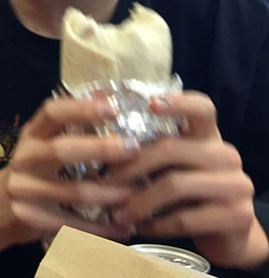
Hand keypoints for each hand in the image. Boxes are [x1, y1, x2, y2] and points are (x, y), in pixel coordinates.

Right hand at [0, 96, 139, 261]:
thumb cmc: (33, 170)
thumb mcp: (44, 142)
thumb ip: (72, 123)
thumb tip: (107, 94)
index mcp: (31, 134)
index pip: (52, 113)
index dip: (81, 109)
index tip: (112, 108)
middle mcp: (24, 158)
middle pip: (61, 150)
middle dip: (99, 148)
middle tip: (133, 149)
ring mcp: (23, 188)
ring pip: (71, 191)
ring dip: (107, 193)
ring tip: (135, 193)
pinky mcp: (29, 217)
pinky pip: (70, 223)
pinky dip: (99, 229)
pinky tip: (122, 231)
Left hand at [108, 91, 268, 270]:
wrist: (227, 235)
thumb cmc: (187, 193)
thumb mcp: (171, 166)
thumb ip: (150, 150)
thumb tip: (99, 139)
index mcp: (208, 135)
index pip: (202, 108)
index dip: (179, 103)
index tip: (152, 103)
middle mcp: (226, 154)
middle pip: (172, 148)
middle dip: (131, 166)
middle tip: (104, 180)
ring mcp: (237, 184)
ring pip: (175, 185)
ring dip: (139, 201)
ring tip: (118, 213)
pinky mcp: (238, 215)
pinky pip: (185, 218)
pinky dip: (156, 224)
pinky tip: (141, 227)